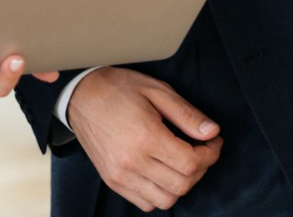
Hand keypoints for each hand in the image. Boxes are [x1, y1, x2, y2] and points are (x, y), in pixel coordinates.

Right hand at [67, 67, 222, 212]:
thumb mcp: (155, 90)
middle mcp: (132, 160)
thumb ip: (186, 114)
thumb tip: (213, 133)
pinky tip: (160, 173)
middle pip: (183, 184)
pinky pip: (145, 203)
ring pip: (166, 199)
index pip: (192, 163)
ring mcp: (120, 174)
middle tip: (200, 150)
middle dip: (200, 169)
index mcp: (145, 136)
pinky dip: (159, 194)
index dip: (211, 154)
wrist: (79, 95)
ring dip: (181, 184)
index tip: (212, 142)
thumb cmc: (118, 88)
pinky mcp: (112, 180)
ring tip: (180, 163)